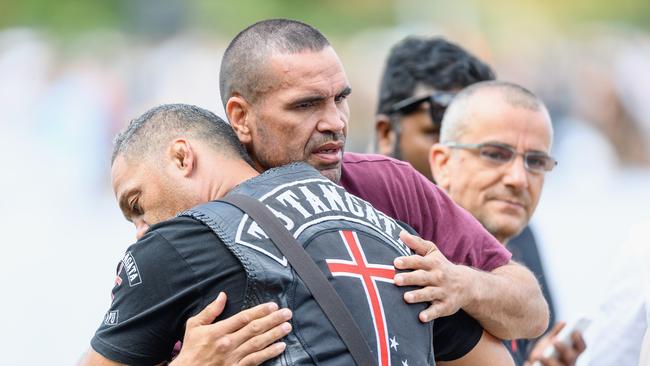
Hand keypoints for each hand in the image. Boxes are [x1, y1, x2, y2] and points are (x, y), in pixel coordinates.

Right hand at [170, 292, 292, 365]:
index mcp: (218, 331)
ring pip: (258, 343)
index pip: (243, 318)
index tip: (272, 306)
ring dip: (274, 334)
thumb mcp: (194, 326)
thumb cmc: (191, 349)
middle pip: (255, 329)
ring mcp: (233, 357)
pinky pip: (256, 360)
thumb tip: (222, 296)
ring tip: (287, 327)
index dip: (260, 311)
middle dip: (273, 320)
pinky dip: (269, 353)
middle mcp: (228, 343)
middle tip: (287, 314)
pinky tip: (280, 347)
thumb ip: (210, 311)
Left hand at [393, 231, 472, 321]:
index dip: (408, 261)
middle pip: (422, 277)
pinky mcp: (446, 306)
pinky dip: (430, 314)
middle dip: (410, 279)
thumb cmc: (441, 266)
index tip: (396, 262)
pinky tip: (421, 318)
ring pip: (429, 294)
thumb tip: (400, 233)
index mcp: (433, 264)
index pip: (419, 261)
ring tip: (406, 298)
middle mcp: (438, 277)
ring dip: (418, 296)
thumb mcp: (432, 253)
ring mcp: (443, 292)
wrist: (467, 285)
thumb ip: (416, 244)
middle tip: (396, 280)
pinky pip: (438, 310)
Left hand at [525, 322, 585, 365]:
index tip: (575, 331)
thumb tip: (563, 323)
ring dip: (550, 361)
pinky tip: (528, 363)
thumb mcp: (549, 341)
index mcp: (572, 354)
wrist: (535, 364)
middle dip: (564, 349)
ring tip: (540, 356)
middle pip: (571, 358)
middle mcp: (568, 364)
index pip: (580, 348)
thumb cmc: (545, 351)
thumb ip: (556, 333)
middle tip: (555, 341)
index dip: (579, 340)